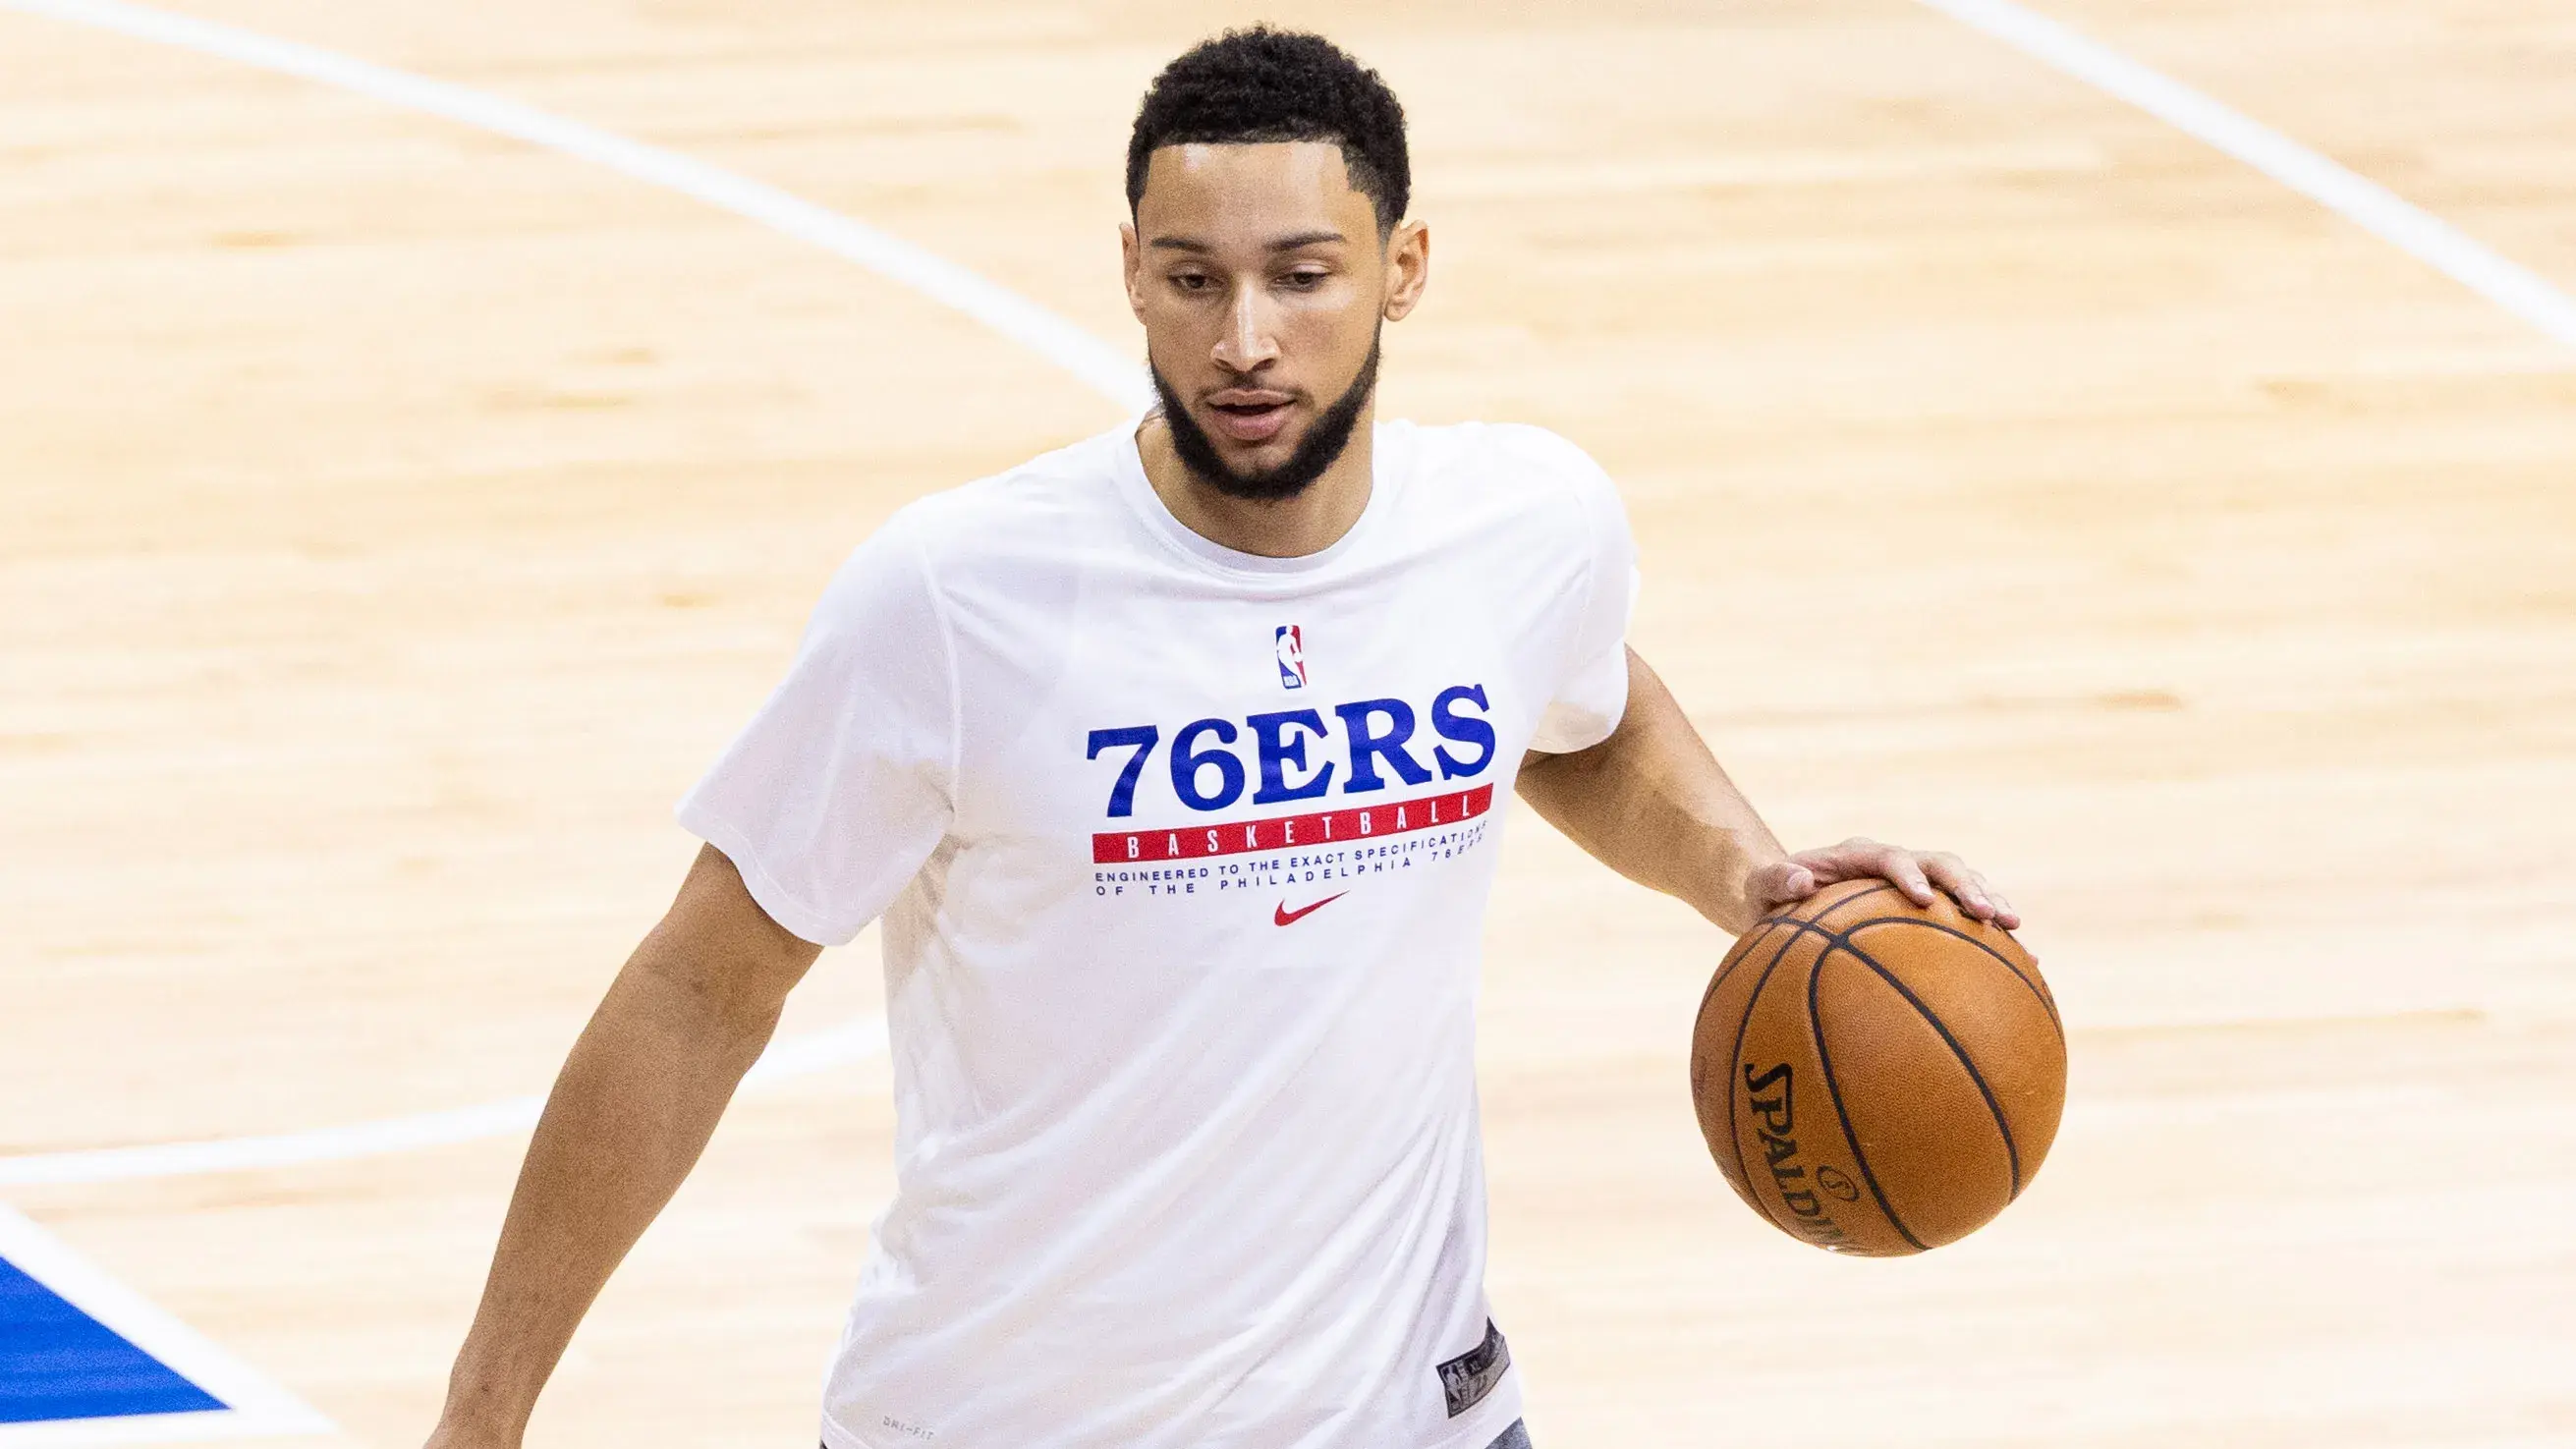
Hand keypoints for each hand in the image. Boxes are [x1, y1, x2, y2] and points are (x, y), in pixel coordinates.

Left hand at [1746, 837, 2020, 929]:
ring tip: (2019, 937)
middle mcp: (1895, 864)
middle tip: (1991, 915)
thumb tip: (1798, 879)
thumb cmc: (1769, 898)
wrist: (1785, 901)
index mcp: (1858, 856)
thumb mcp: (1757, 888)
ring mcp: (1917, 884)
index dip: (1910, 873)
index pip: (1891, 857)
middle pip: (1942, 864)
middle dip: (1969, 886)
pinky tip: (2027, 968)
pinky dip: (1995, 940)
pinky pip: (1967, 921)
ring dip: (1993, 904)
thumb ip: (1772, 881)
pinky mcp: (1931, 910)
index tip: (1924, 899)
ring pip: (1965, 885)